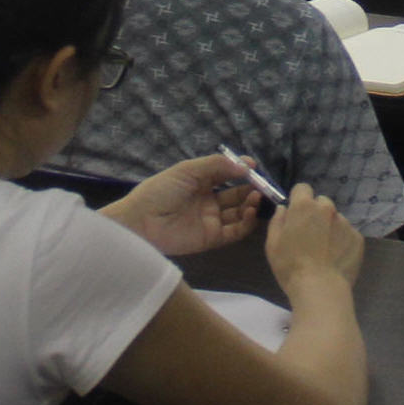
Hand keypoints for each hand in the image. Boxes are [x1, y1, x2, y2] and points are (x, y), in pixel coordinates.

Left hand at [105, 154, 262, 256]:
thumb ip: (217, 166)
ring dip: (250, 205)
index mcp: (199, 181)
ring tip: (256, 197)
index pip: (226, 174)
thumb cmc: (161, 191)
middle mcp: (207, 200)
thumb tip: (247, 166)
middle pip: (236, 194)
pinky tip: (250, 212)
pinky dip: (247, 223)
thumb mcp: (187, 170)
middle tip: (262, 185)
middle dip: (250, 189)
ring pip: (238, 213)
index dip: (241, 171)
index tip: (254, 167)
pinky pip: (235, 231)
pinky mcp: (212, 238)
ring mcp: (210, 220)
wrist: (141, 222)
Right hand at [265, 184, 364, 291]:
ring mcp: (345, 222)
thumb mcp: (272, 244)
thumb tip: (284, 209)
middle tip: (310, 235)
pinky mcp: (358, 238)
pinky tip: (335, 258)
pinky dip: (342, 241)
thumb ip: (277, 221)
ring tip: (324, 250)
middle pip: (321, 203)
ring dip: (330, 227)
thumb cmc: (290, 266)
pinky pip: (347, 233)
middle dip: (316, 213)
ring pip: (336, 218)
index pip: (302, 188)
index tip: (296, 214)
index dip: (298, 200)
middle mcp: (327, 208)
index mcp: (304, 206)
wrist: (320, 288)